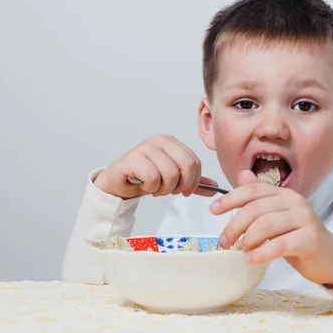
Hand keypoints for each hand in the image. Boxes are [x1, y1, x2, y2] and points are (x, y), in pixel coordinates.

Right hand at [94, 134, 217, 198]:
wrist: (118, 183)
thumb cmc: (144, 178)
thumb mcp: (172, 180)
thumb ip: (193, 182)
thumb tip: (214, 187)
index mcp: (171, 142)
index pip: (195, 162)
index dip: (193, 181)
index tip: (184, 191)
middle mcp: (159, 140)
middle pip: (187, 165)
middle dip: (181, 185)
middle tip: (170, 191)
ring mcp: (145, 147)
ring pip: (170, 174)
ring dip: (163, 189)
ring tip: (154, 188)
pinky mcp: (132, 158)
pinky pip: (152, 178)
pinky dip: (150, 188)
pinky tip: (143, 185)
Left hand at [210, 170, 332, 289]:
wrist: (329, 258)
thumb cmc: (298, 237)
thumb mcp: (277, 215)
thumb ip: (260, 198)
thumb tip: (242, 175)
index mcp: (284, 194)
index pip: (253, 190)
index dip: (230, 198)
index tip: (213, 210)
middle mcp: (295, 202)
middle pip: (256, 209)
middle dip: (235, 225)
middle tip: (224, 241)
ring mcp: (305, 219)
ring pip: (266, 225)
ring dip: (248, 240)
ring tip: (241, 251)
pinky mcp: (311, 239)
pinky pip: (280, 244)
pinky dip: (262, 253)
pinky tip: (251, 260)